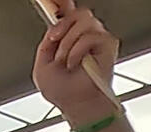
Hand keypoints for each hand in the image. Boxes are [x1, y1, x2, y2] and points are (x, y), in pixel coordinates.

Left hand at [32, 0, 117, 125]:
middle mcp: (84, 35)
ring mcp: (97, 39)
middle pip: (78, 13)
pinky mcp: (108, 45)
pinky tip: (76, 63)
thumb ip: (47, 42)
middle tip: (55, 42)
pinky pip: (91, 36)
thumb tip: (53, 25)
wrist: (74, 103)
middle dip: (62, 27)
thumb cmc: (61, 90)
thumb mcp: (42, 64)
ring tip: (66, 60)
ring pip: (84, 22)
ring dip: (68, 44)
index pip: (68, 13)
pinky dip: (77, 51)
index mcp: (68, 38)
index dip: (63, 3)